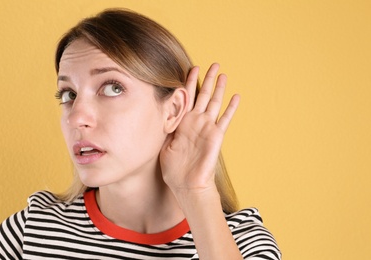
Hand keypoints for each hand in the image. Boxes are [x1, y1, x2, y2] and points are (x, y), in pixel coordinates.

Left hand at [160, 63, 239, 193]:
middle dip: (206, 79)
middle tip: (212, 64)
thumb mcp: (164, 143)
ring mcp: (207, 127)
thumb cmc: (173, 167)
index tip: (191, 67)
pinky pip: (225, 119)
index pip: (187, 97)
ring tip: (222, 73)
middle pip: (202, 95)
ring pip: (214, 102)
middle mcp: (196, 122)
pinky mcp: (216, 136)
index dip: (189, 82)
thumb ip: (166, 126)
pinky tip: (236, 96)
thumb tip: (159, 111)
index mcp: (182, 122)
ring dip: (218, 88)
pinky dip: (231, 107)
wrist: (185, 184)